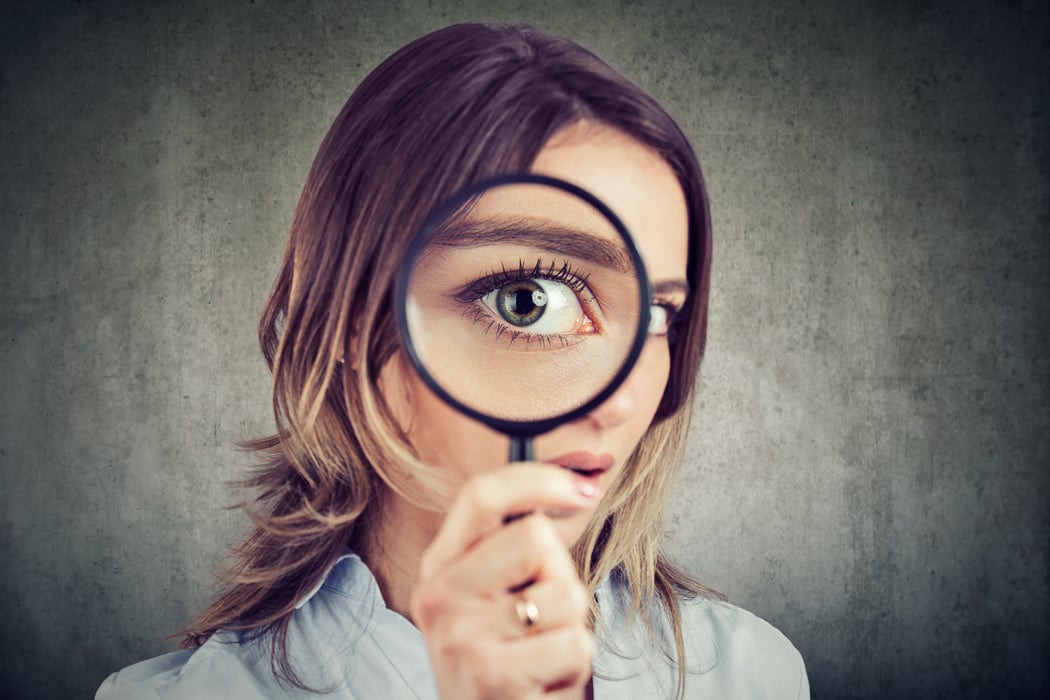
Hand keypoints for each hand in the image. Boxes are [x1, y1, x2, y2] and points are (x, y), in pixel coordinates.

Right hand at [410, 464, 600, 698]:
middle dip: (561, 575)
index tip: (583, 489)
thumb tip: (576, 483)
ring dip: (572, 628)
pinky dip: (575, 667)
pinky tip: (544, 682)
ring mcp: (459, 637)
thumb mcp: (498, 598)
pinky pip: (574, 644)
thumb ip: (517, 547)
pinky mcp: (490, 675)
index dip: (538, 480)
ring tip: (542, 654)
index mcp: (440, 568)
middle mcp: (438, 597)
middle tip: (543, 618)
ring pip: (564, 592)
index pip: (480, 495)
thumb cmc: (510, 662)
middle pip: (533, 536)